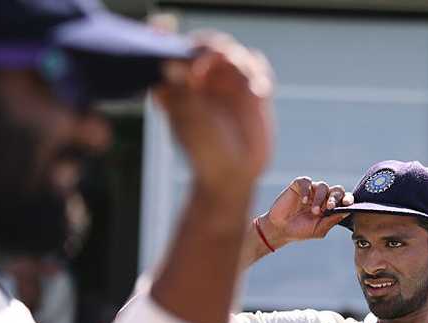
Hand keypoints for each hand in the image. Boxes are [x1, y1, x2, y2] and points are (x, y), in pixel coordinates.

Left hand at [154, 32, 273, 196]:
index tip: (184, 52)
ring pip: (236, 53)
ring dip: (239, 62)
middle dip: (212, 49)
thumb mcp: (189, 121)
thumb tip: (168, 64)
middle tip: (209, 67)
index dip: (180, 42)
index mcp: (180, 79)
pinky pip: (258, 67)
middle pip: (210, 43)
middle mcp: (204, 75)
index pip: (179, 47)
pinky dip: (259, 74)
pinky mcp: (254, 89)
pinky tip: (259, 92)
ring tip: (241, 84)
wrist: (232, 174)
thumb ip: (181, 91)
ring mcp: (230, 81)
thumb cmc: (204, 151)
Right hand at [258, 177, 352, 247]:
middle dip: (335, 198)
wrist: (281, 229)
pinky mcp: (299, 185)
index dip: (348, 199)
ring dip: (320, 198)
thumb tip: (348, 211)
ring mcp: (311, 190)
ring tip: (314, 211)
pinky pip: (307, 182)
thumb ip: (332, 220)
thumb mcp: (319, 229)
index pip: (344, 199)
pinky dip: (307, 190)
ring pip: (323, 186)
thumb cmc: (301, 231)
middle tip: (329, 207)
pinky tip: (304, 201)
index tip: (347, 204)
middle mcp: (323, 197)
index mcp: (331, 207)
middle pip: (336, 190)